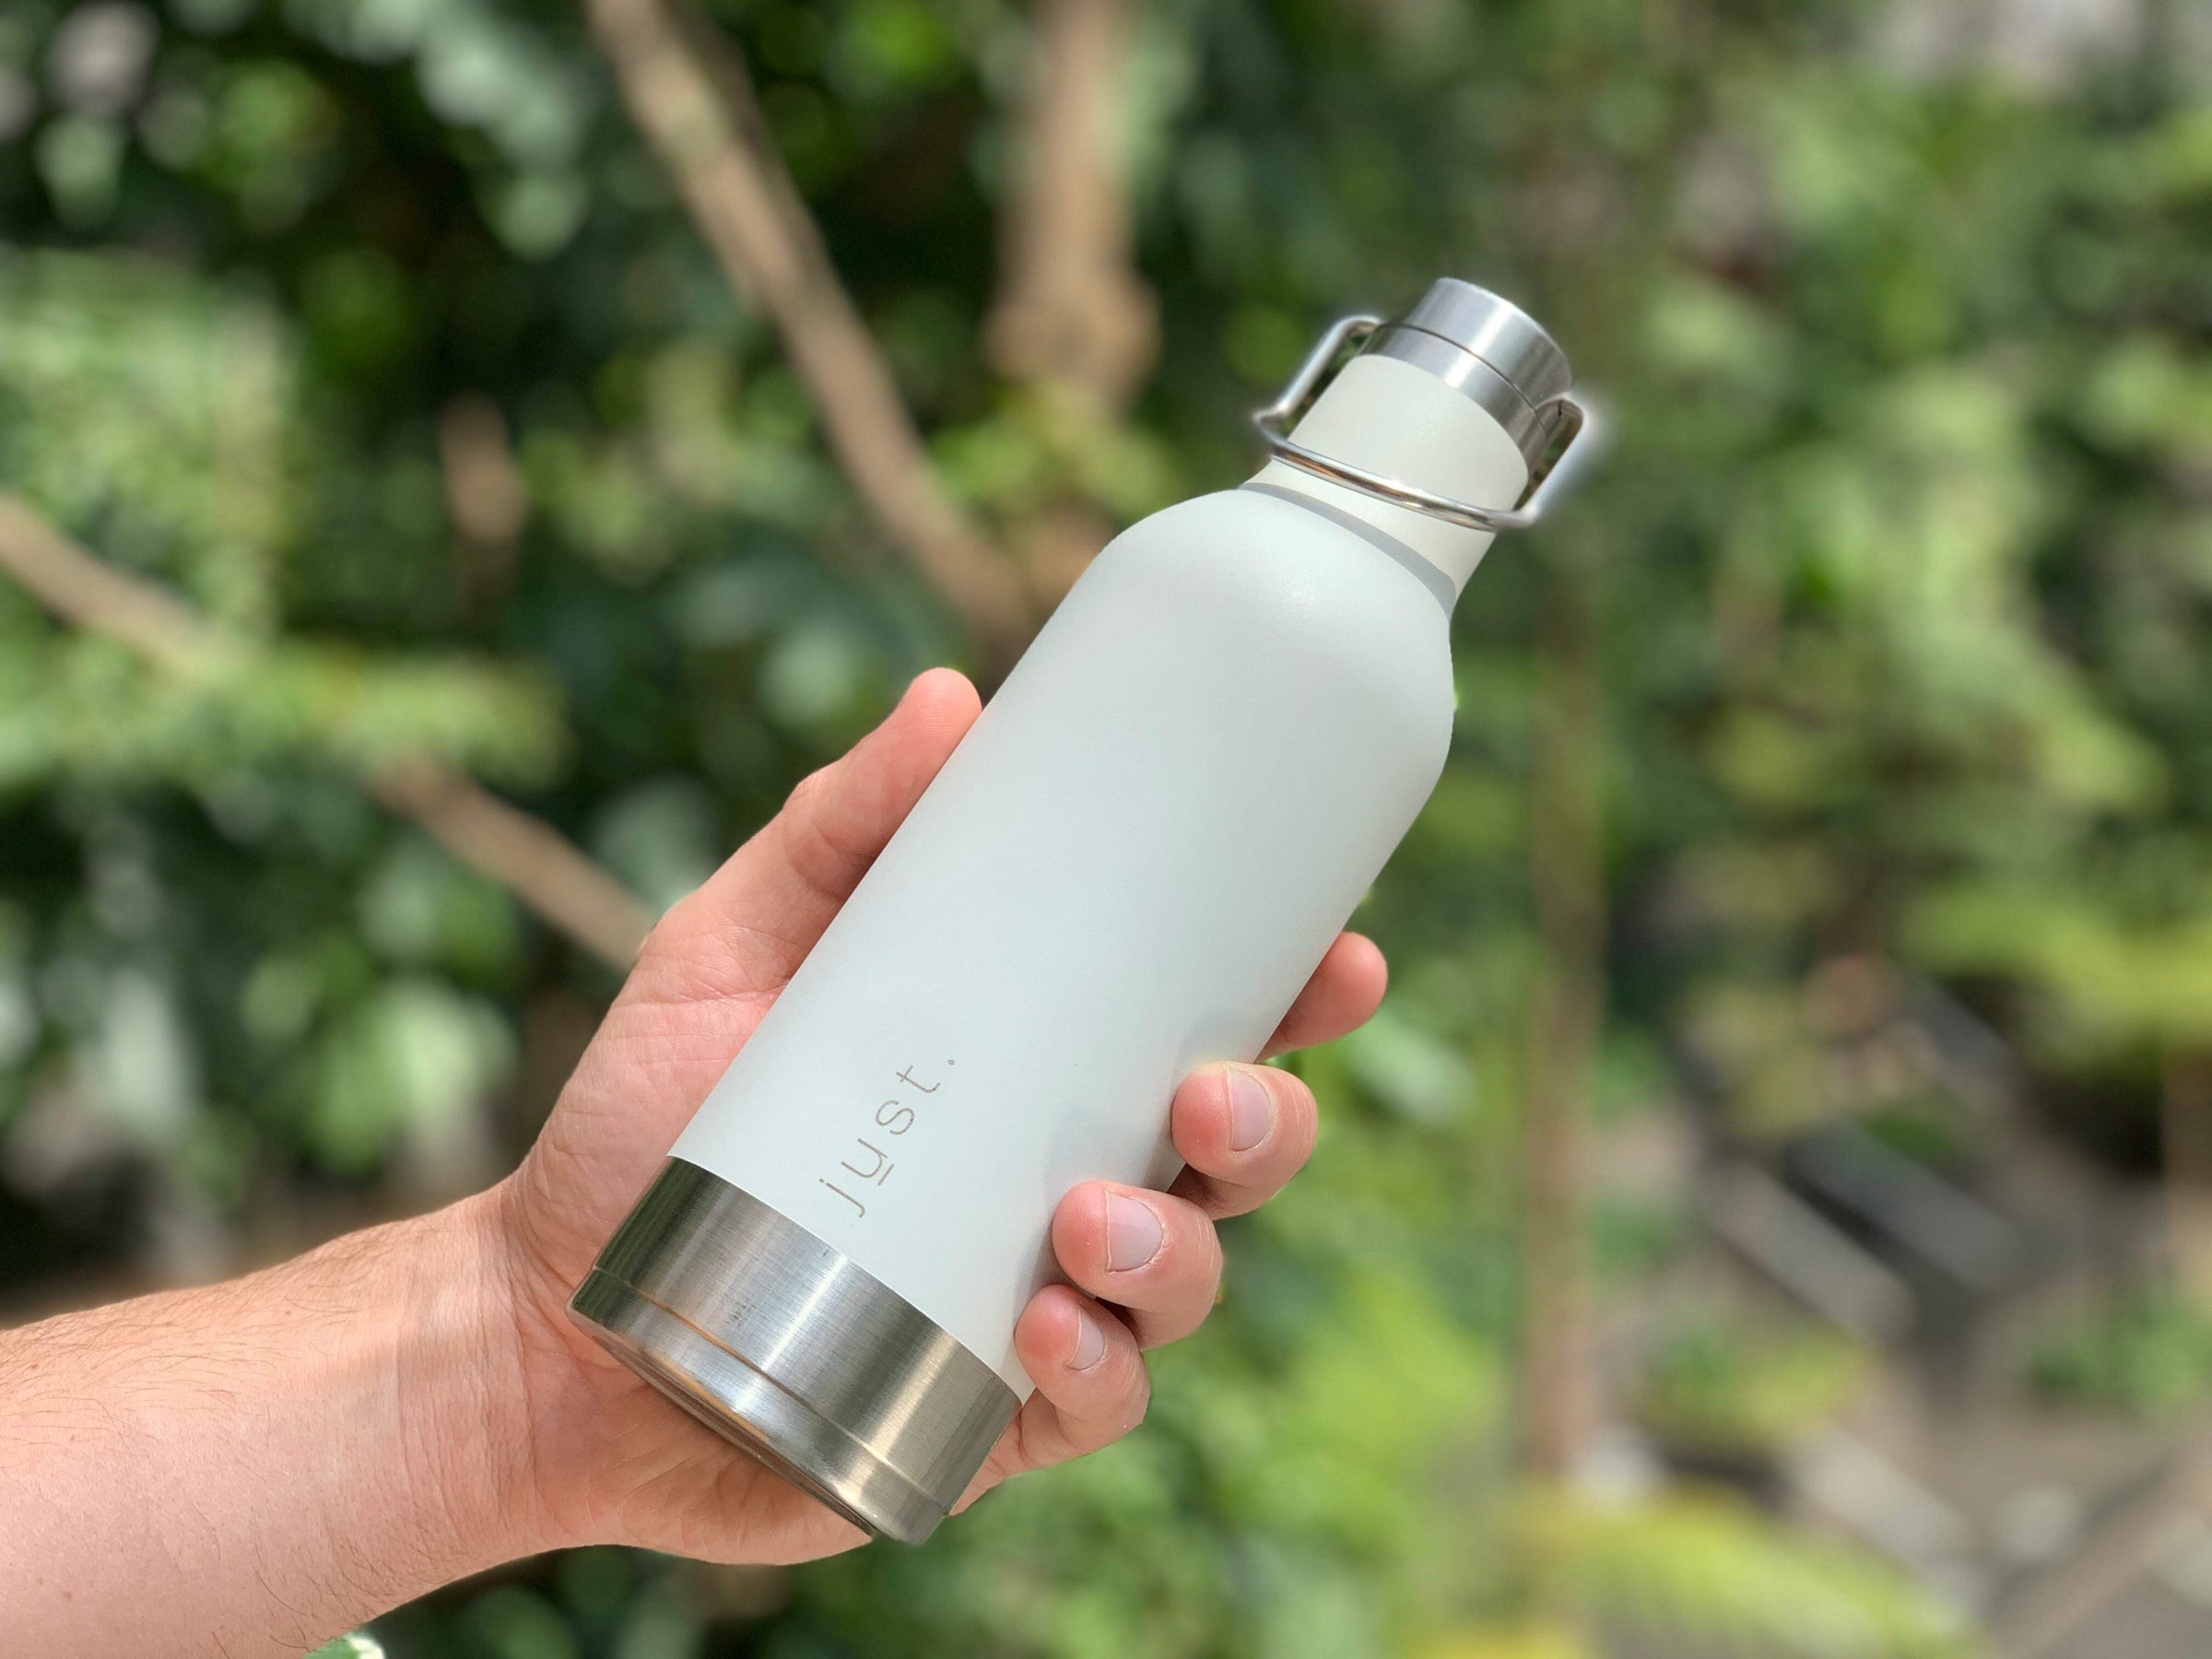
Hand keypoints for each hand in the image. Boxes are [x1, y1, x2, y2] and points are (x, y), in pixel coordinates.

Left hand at [483, 669, 1387, 1562]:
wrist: (546, 1323)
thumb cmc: (648, 1122)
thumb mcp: (730, 945)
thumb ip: (834, 829)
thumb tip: (948, 696)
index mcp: (1035, 1068)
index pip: (1203, 1024)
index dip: (1295, 997)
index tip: (1341, 955)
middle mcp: (1062, 1178)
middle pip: (1232, 1155)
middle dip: (1266, 1123)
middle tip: (1211, 1095)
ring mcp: (1038, 1301)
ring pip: (1188, 1281)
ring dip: (1176, 1253)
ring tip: (1089, 1221)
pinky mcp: (989, 1419)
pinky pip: (1097, 1405)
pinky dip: (1096, 1371)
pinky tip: (1044, 1329)